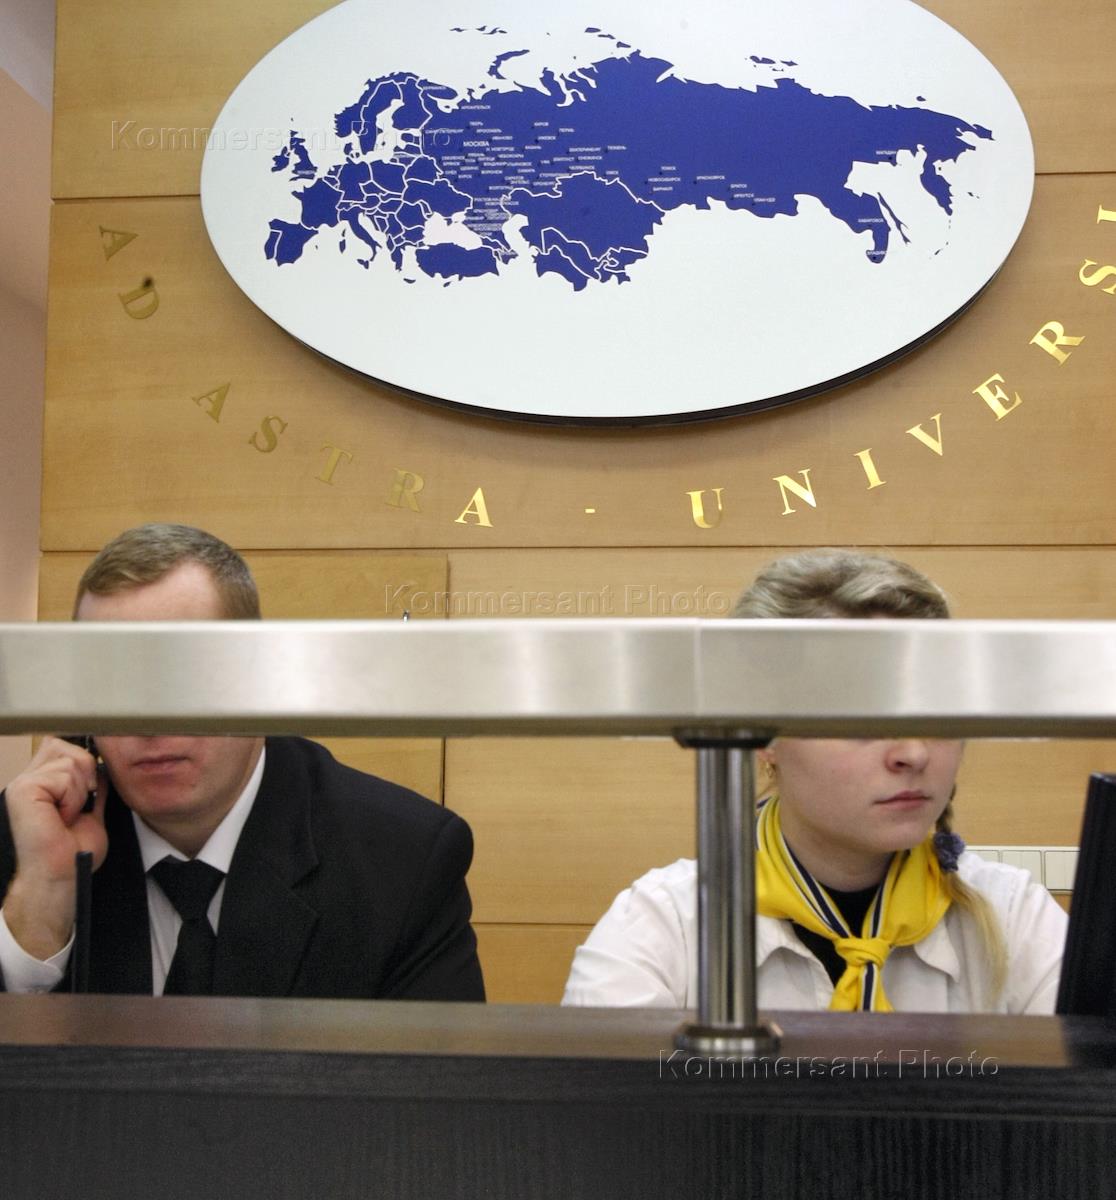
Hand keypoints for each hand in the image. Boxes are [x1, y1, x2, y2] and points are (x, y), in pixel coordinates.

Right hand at [2, 737, 108, 959]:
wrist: (63, 874)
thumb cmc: (74, 850)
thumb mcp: (90, 808)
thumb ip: (92, 784)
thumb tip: (102, 764)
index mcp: (42, 782)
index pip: (62, 745)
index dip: (83, 762)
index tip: (88, 793)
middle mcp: (28, 779)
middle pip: (66, 745)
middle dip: (85, 773)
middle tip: (78, 807)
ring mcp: (22, 782)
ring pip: (71, 760)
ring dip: (80, 792)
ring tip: (67, 816)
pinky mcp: (23, 789)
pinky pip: (64, 774)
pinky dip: (72, 798)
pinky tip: (61, 818)